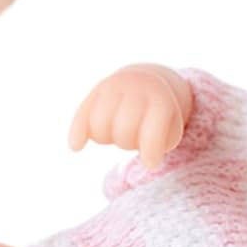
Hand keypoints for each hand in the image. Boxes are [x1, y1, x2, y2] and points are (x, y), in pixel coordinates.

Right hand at [68, 65, 188, 169]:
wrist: (146, 82)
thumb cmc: (159, 117)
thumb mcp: (170, 128)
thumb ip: (159, 146)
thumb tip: (148, 162)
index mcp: (159, 99)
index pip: (152, 128)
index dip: (151, 149)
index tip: (151, 164)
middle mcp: (135, 89)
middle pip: (123, 130)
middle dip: (128, 142)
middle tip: (135, 136)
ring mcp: (113, 89)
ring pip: (100, 125)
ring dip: (107, 138)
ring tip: (118, 130)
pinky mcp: (95, 93)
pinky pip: (81, 114)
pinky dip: (77, 132)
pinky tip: (76, 147)